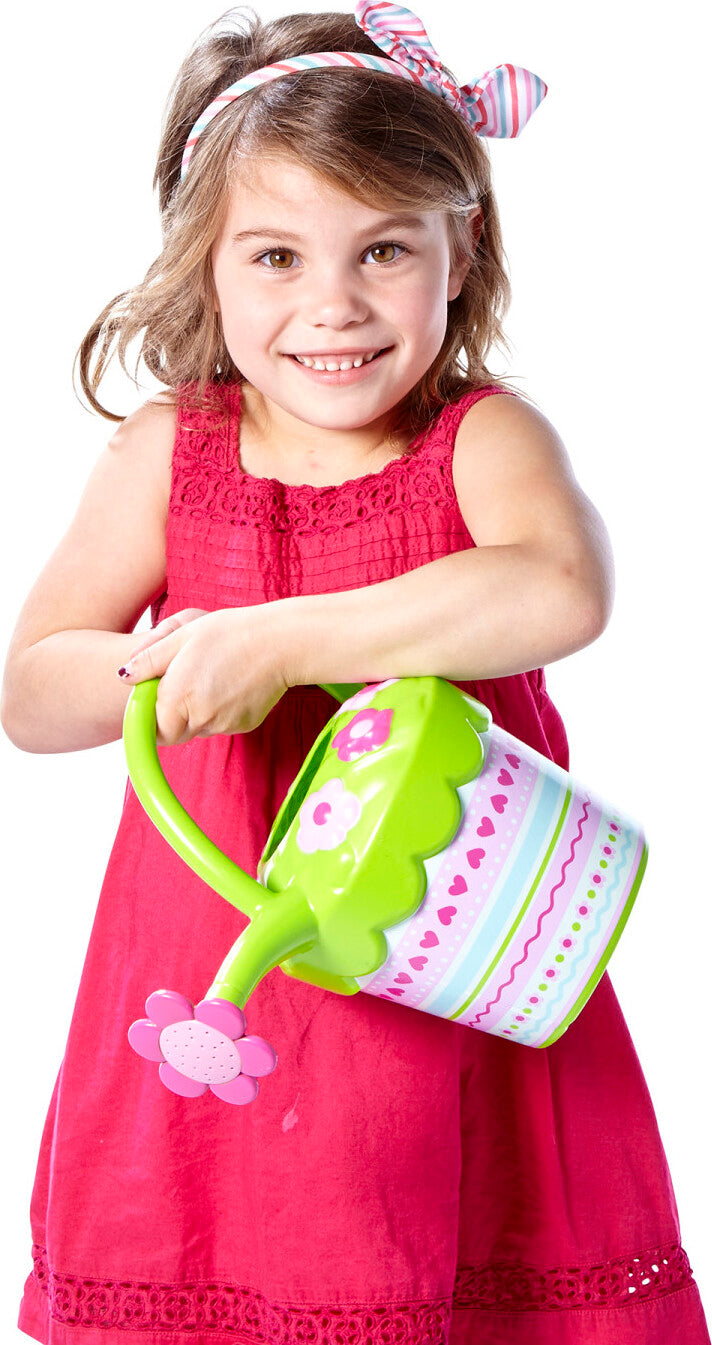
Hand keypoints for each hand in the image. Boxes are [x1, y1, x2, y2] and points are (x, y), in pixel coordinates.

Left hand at [117, 606, 288, 743]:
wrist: (281, 643)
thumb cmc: (230, 632)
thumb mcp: (183, 633)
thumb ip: (148, 657)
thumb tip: (124, 676)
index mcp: (177, 695)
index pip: (154, 729)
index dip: (154, 716)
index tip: (160, 697)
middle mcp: (199, 717)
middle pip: (177, 731)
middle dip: (176, 713)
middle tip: (189, 679)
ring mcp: (224, 724)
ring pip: (200, 727)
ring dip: (199, 710)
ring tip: (215, 674)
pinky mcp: (244, 726)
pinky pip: (222, 724)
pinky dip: (222, 709)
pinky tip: (233, 683)